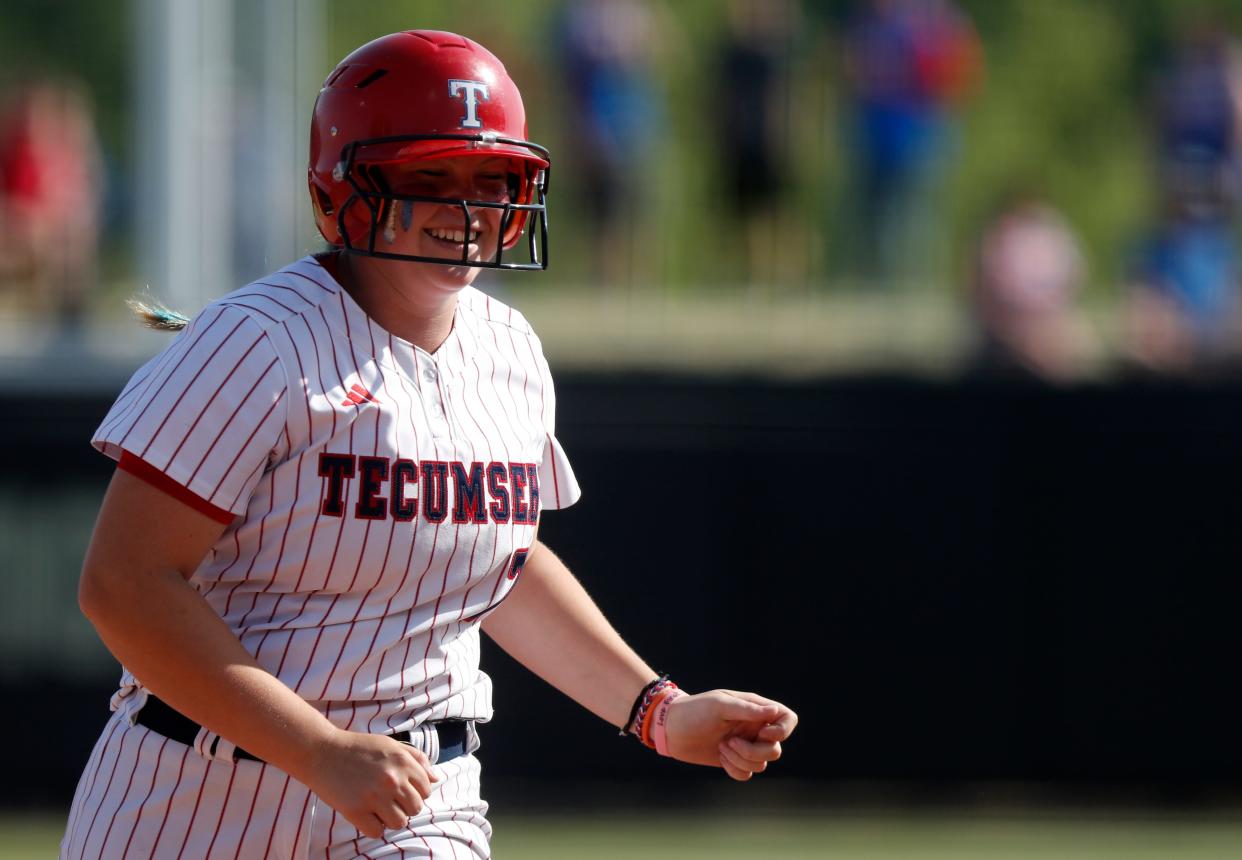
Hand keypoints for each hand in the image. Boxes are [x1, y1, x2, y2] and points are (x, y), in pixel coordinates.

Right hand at [301, 728, 439, 837]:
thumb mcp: (391, 744)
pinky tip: (366, 814)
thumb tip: (436, 778)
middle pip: (415, 808)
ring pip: (399, 823)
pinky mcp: (356, 811)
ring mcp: (374, 796)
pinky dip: (373, 827)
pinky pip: (377, 832)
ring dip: (390, 818)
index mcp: (403, 762)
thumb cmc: (358, 747)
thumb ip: (417, 759)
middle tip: (389, 799)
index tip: (402, 789)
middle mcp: (392, 779)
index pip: (427, 790)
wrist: (322, 751)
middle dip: (405, 806)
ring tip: (378, 806)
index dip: (416, 791)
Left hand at [663, 689, 796, 781]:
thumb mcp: (719, 705)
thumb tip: (775, 712)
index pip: (788, 719)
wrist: (670, 729)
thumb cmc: (694, 710)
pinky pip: (748, 774)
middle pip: (776, 749)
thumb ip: (747, 709)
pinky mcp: (734, 760)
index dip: (782, 731)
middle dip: (755, 751)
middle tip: (731, 742)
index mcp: (755, 709)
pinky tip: (720, 757)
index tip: (761, 733)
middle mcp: (754, 727)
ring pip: (762, 764)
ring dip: (740, 759)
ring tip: (721, 747)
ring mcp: (745, 745)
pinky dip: (735, 769)